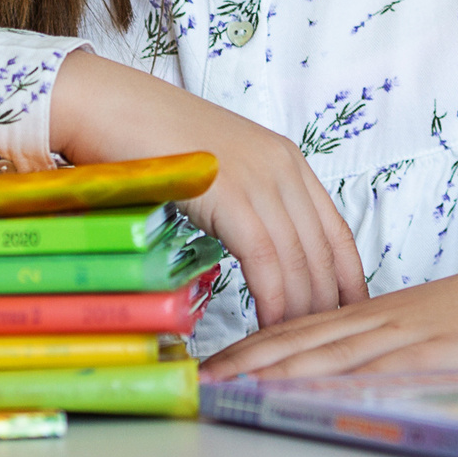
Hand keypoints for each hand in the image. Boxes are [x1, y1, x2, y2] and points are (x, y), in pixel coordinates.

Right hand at [51, 49, 366, 327]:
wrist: (108, 106)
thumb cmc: (148, 141)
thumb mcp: (217, 171)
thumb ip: (243, 204)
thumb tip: (255, 256)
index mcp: (285, 159)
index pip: (337, 231)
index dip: (349, 280)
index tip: (350, 317)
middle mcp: (282, 166)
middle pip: (324, 252)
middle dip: (328, 306)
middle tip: (321, 347)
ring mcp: (259, 177)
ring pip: (298, 260)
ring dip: (300, 313)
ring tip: (294, 350)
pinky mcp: (231, 194)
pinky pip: (265, 260)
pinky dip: (272, 301)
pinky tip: (268, 328)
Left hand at [198, 265, 457, 380]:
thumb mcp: (412, 323)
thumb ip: (372, 339)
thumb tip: (329, 360)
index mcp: (368, 311)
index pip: (296, 326)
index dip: (251, 345)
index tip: (213, 364)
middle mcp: (376, 320)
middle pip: (300, 340)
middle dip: (248, 362)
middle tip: (206, 379)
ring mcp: (403, 335)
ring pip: (330, 353)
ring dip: (278, 372)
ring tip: (237, 387)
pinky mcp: (434, 353)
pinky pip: (381, 369)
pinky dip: (344, 381)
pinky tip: (314, 392)